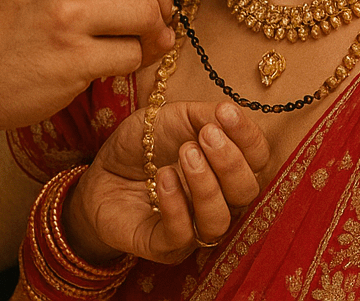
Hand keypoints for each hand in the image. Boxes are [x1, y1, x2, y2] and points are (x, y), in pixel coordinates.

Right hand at [0, 0, 181, 170]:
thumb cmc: (1, 26)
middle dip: (164, 0)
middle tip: (157, 22)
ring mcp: (68, 15)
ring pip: (149, 15)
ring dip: (155, 35)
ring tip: (142, 45)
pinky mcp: (73, 59)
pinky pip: (132, 55)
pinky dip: (137, 62)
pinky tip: (122, 64)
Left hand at [66, 102, 271, 264]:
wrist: (101, 172)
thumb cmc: (143, 146)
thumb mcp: (171, 117)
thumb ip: (202, 115)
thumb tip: (229, 112)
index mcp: (226, 168)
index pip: (257, 159)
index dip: (248, 137)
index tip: (226, 113)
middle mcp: (219, 201)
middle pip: (247, 192)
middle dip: (230, 161)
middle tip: (206, 134)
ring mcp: (194, 227)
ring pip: (219, 219)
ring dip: (205, 184)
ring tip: (184, 153)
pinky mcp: (165, 247)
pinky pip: (181, 235)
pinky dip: (176, 205)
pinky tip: (164, 178)